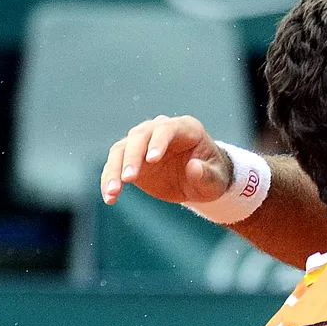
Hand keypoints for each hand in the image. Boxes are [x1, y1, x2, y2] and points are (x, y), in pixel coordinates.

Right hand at [100, 115, 232, 204]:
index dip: (158, 142)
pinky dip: (109, 180)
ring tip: (113, 192)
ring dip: (114, 170)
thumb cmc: (212, 176)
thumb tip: (194, 167)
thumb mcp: (217, 180)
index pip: (167, 129)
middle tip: (129, 178)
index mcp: (187, 128)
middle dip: (132, 156)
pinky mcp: (130, 158)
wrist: (200, 182)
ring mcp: (143, 142)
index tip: (151, 160)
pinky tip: (110, 197)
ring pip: (121, 149)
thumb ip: (207, 175)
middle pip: (139, 136)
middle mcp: (161, 129)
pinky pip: (114, 166)